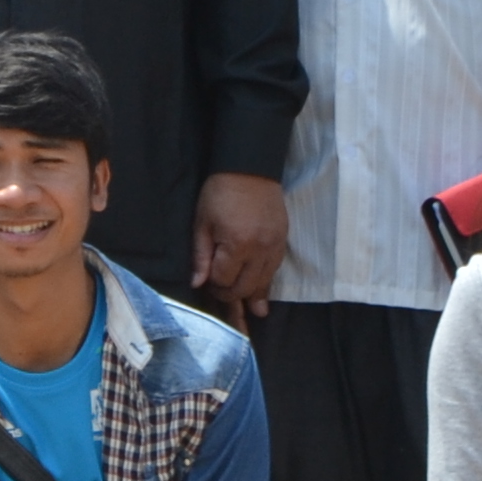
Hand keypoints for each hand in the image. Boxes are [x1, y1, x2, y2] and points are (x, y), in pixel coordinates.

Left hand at [191, 173, 288, 315]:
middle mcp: (260, 250)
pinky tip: (260, 298)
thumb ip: (201, 256)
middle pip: (245, 287)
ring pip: (263, 283)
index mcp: (237, 244)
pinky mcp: (283, 242)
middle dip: (230, 295)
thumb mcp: (202, 222)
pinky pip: (274, 271)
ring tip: (243, 311)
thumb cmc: (220, 193)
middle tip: (219, 291)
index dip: (213, 285)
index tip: (206, 282)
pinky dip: (265, 284)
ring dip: (250, 295)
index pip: (224, 280)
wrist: (250, 169)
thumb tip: (197, 284)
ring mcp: (275, 247)